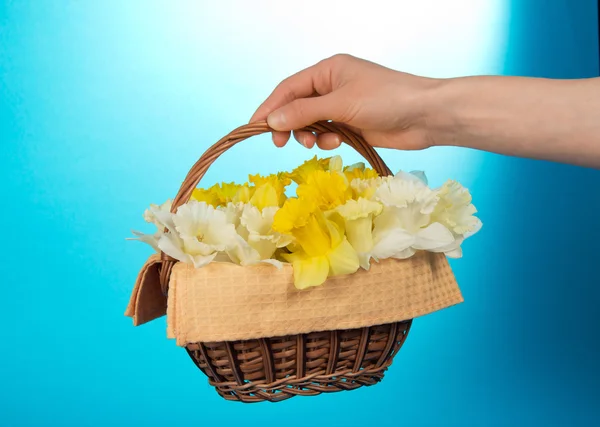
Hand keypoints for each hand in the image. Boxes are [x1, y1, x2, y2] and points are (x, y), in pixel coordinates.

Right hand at [250, 54, 441, 150]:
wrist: (425, 117)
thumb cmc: (386, 100)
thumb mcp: (341, 104)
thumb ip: (305, 112)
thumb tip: (271, 120)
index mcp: (328, 70)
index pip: (289, 88)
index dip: (270, 107)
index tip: (254, 126)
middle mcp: (332, 86)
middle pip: (297, 106)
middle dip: (289, 124)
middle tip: (281, 143)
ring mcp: (342, 107)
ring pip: (311, 123)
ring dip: (310, 135)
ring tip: (315, 143)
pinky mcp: (352, 125)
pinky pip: (328, 134)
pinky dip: (327, 140)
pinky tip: (338, 143)